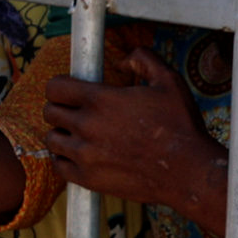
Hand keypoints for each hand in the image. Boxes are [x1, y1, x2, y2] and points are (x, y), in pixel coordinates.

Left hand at [44, 51, 225, 220]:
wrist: (188, 171)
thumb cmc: (180, 125)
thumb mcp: (168, 80)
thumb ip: (143, 59)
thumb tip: (121, 60)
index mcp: (101, 100)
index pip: (55, 87)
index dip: (60, 86)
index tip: (69, 91)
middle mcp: (87, 126)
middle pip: (49, 112)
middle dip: (60, 108)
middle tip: (75, 111)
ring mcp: (85, 155)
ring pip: (52, 139)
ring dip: (61, 134)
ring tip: (77, 134)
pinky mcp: (88, 179)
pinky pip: (59, 166)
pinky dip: (64, 159)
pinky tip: (78, 154)